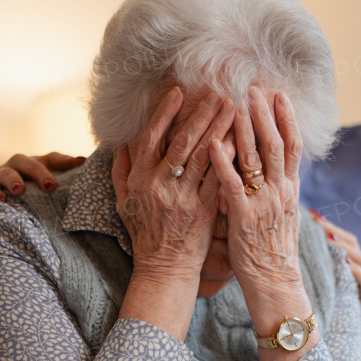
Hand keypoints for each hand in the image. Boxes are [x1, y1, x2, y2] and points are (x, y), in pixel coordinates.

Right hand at [0, 152, 85, 219]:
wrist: (22, 189)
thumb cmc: (40, 178)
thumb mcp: (52, 169)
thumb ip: (65, 164)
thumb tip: (83, 160)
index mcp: (25, 162)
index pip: (33, 163)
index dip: (41, 173)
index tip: (51, 186)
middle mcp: (7, 170)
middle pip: (8, 171)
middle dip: (14, 179)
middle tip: (21, 189)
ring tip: (1, 200)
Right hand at [114, 87, 233, 284]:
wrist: (164, 268)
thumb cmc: (145, 235)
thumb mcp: (124, 204)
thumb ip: (121, 173)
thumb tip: (120, 146)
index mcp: (141, 180)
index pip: (152, 138)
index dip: (165, 113)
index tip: (180, 92)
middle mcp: (161, 185)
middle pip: (183, 142)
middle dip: (202, 114)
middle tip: (219, 93)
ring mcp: (183, 197)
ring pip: (204, 156)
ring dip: (220, 128)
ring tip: (233, 107)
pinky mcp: (203, 210)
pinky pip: (218, 178)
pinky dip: (229, 158)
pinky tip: (240, 139)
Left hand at [212, 87, 309, 328]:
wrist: (276, 283)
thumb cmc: (273, 250)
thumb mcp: (282, 214)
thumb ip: (278, 188)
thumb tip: (274, 166)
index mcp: (290, 190)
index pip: (293, 146)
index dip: (286, 118)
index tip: (277, 94)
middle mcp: (281, 192)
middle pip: (276, 144)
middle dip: (265, 114)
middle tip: (254, 87)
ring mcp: (264, 204)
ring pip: (256, 159)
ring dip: (244, 129)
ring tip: (234, 103)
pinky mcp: (244, 218)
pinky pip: (232, 186)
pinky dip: (222, 163)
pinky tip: (212, 144)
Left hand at [310, 210, 360, 336]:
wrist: (345, 347)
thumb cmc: (325, 317)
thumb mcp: (315, 291)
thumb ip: (308, 272)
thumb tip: (282, 253)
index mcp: (344, 268)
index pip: (340, 240)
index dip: (328, 226)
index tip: (311, 215)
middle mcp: (357, 273)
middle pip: (352, 243)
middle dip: (335, 231)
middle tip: (318, 222)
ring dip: (346, 247)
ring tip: (330, 240)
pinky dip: (355, 271)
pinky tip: (344, 264)